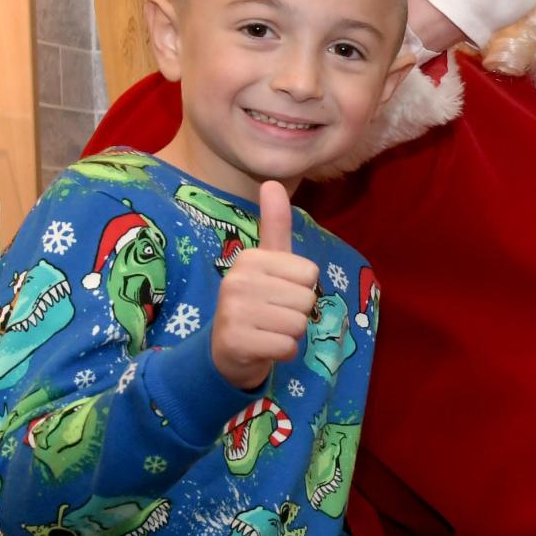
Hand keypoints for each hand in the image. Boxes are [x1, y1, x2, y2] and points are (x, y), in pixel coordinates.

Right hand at [210, 182, 317, 390]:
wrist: (225, 351)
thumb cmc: (256, 303)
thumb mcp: (268, 263)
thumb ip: (275, 225)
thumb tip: (272, 182)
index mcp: (250, 258)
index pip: (310, 274)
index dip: (301, 289)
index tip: (276, 294)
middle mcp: (237, 279)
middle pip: (307, 299)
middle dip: (297, 313)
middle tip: (272, 316)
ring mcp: (233, 311)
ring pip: (298, 324)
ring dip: (289, 334)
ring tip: (267, 330)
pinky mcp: (235, 341)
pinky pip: (287, 347)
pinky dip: (282, 353)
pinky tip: (263, 348)